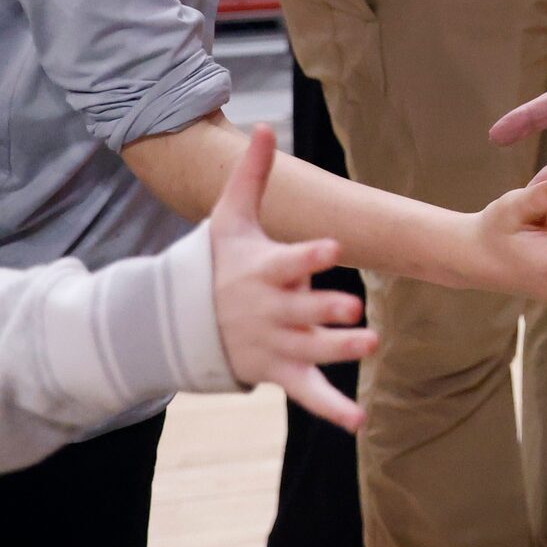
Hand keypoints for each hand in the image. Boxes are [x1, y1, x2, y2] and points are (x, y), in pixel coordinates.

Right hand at [209, 124, 376, 430]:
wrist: (174, 323)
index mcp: (263, 271)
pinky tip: (359, 422)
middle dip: (327, 312)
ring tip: (372, 346)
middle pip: (303, 311)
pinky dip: (332, 409)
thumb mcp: (229, 220)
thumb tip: (261, 125)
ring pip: (311, 351)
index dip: (311, 255)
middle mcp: (269, 310)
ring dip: (339, 351)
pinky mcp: (277, 372)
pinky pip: (307, 394)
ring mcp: (273, 344)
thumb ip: (251, 177)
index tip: (333, 248)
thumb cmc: (214, 263)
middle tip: (355, 311)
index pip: (290, 260)